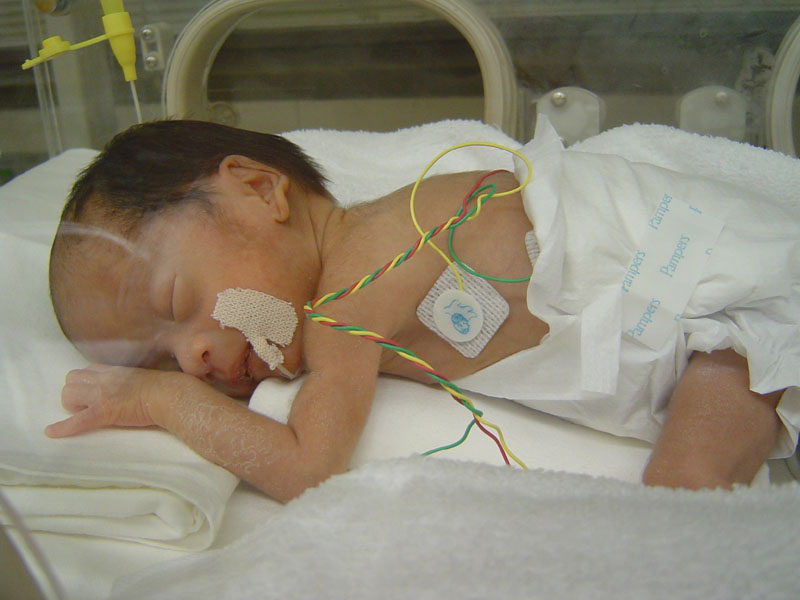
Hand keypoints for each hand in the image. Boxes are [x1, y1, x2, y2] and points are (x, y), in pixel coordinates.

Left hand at [45, 364, 190, 437]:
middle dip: (74, 394)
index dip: (85, 384)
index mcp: (114, 371)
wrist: (170, 395)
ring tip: (84, 414)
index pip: (86, 371)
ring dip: (72, 406)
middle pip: (71, 380)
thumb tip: (133, 387)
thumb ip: (131, 379)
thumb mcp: (144, 378)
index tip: (92, 394)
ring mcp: (102, 394)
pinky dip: (62, 428)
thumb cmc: (165, 388)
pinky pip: (77, 420)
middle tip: (87, 406)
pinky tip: (51, 433)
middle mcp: (104, 379)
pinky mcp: (104, 411)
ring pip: (68, 395)